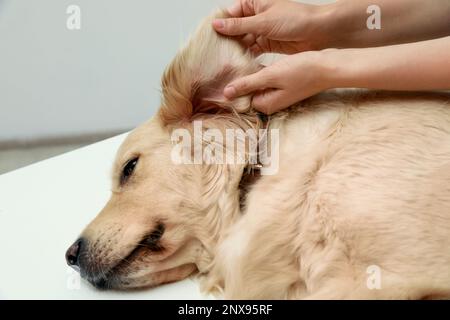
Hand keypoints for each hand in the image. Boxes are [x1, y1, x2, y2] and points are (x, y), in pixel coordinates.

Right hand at [212, 0, 327, 54]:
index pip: (230, 14)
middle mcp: (256, 16)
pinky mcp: (268, 44)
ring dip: (236, 51)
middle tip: (214, 55)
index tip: (208, 39)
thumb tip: (216, 24)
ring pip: (243, 41)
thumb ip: (239, 26)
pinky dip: (246, 57)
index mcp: (254, 3)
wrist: (319, 32)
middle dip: (226, 41)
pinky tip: (238, 65)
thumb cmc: (296, 19)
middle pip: (235, 30)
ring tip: (224, 62)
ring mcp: (262, 31)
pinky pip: (252, 50)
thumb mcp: (263, 22)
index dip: (219, 26)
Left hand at [224, 51, 329, 113]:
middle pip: (248, 93)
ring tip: (239, 61)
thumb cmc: (303, 71)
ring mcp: (278, 94)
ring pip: (257, 85)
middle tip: (227, 66)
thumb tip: (226, 93)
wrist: (329, 66)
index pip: (241, 99)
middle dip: (240, 81)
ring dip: (250, 75)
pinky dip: (260, 72)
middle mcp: (272, 102)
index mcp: (266, 104)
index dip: (232, 87)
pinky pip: (266, 80)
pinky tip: (255, 61)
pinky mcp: (284, 85)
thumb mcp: (271, 76)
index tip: (222, 74)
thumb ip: (248, 84)